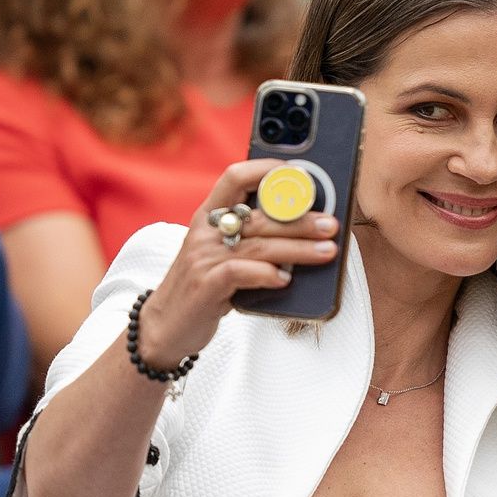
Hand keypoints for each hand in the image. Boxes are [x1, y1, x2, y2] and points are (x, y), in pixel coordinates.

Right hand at [136, 159, 340, 367]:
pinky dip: (266, 275)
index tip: (300, 175)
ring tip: (326, 252)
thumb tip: (304, 226)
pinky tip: (285, 280)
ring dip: (298, 249)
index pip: (235, 177)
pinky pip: (240, 273)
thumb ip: (251, 237)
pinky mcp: (204, 285)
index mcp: (209, 216)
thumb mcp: (222, 253)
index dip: (268, 170)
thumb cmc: (204, 286)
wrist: (165, 326)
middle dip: (300, 219)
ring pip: (259, 245)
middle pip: (259, 216)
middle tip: (330, 225)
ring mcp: (203, 257)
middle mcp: (206, 232)